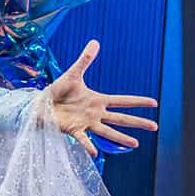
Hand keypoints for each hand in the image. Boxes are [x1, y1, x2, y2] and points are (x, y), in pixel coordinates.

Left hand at [44, 40, 158, 156]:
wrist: (40, 104)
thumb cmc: (57, 91)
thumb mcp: (72, 74)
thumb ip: (84, 60)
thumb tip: (95, 42)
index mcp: (97, 100)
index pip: (122, 100)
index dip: (138, 101)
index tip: (154, 103)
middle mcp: (95, 113)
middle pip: (121, 118)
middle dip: (138, 122)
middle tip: (155, 126)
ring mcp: (85, 123)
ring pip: (107, 132)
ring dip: (121, 138)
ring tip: (135, 143)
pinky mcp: (73, 130)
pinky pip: (82, 139)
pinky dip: (88, 146)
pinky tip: (95, 153)